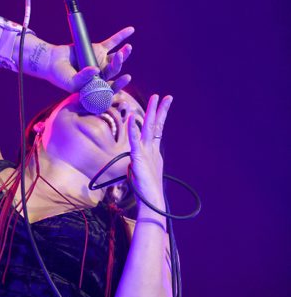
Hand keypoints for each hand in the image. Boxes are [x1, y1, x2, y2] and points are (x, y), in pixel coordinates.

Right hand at [45, 26, 134, 92]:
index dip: (120, 84)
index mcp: (97, 86)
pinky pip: (112, 42)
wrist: (52, 62)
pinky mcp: (98, 49)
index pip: (111, 86)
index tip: (126, 78)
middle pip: (114, 70)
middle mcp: (102, 74)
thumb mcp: (71, 82)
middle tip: (120, 55)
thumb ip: (83, 79)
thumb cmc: (61, 76)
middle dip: (119, 63)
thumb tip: (96, 70)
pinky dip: (121, 36)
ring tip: (127, 48)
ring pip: (116, 57)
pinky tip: (131, 30)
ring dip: (123, 53)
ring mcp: (101, 61)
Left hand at [126, 94, 172, 215]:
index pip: (156, 130)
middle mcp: (150, 149)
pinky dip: (133, 128)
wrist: (150, 200)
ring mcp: (145, 152)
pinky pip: (135, 140)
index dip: (159, 116)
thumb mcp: (140, 171)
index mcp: (152, 151)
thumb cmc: (145, 189)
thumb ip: (138, 162)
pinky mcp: (138, 157)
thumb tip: (134, 161)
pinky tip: (132, 117)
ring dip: (151, 112)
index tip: (162, 104)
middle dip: (159, 110)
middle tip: (164, 96)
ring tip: (155, 98)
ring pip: (148, 128)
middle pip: (155, 125)